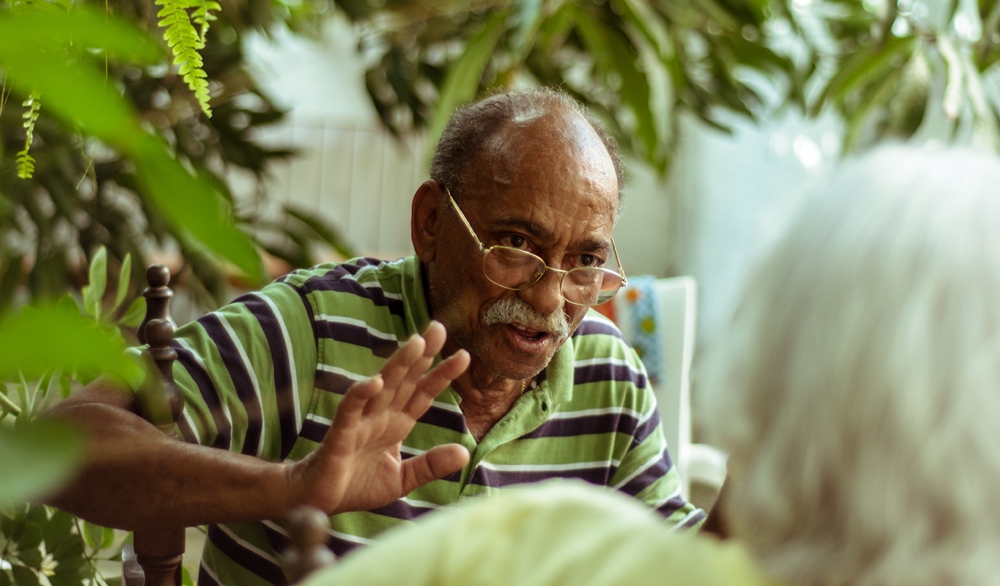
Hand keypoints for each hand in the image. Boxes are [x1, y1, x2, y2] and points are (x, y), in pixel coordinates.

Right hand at [285, 320, 470, 514]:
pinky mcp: (341, 433)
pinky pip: (351, 409)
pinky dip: (362, 394)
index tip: (464, 356)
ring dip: (398, 364)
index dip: (441, 375)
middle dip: (421, 355)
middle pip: (405, 379)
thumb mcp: (402, 479)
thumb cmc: (357, 486)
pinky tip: (376, 381)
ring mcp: (361, 421)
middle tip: (438, 328)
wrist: (319, 502)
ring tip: (417, 343)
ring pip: (382, 386)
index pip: (423, 393)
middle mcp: (381, 416)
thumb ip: (430, 465)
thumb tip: (464, 453)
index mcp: (397, 423)